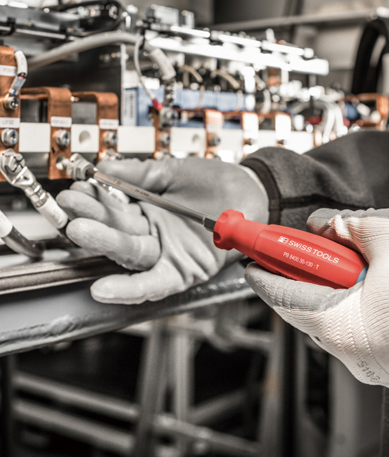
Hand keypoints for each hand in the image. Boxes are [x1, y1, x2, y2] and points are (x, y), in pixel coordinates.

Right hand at [56, 157, 267, 303]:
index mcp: (147, 212)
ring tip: (79, 230)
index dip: (94, 203)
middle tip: (69, 208)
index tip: (75, 190)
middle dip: (93, 221)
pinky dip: (131, 288)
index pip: (113, 211)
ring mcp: (170, 254)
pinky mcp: (187, 270)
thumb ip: (138, 173)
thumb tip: (102, 167)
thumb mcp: (172, 172)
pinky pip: (157, 283)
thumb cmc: (215, 182)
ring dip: (106, 245)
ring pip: (132, 255)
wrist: (252, 191)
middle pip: (118, 234)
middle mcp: (155, 236)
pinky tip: (105, 289)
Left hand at [245, 208, 388, 388]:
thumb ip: (337, 227)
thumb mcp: (380, 233)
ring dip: (329, 294)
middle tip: (294, 255)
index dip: (266, 275)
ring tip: (336, 266)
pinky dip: (352, 309)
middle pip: (309, 312)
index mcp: (345, 329)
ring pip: (334, 324)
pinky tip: (361, 286)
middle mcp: (358, 355)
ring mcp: (379, 364)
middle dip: (300, 280)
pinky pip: (359, 334)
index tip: (252, 261)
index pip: (288, 299)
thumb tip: (315, 226)